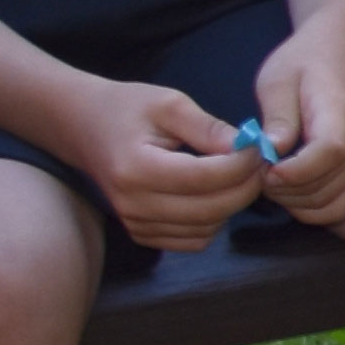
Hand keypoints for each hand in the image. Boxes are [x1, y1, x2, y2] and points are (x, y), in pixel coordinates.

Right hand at [87, 78, 269, 253]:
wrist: (84, 128)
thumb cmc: (128, 109)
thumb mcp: (169, 104)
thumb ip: (210, 128)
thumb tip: (250, 147)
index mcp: (137, 168)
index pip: (206, 178)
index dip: (243, 165)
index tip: (260, 147)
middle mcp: (133, 204)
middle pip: (211, 209)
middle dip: (246, 186)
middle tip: (259, 163)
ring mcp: (135, 223)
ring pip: (207, 229)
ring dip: (232, 205)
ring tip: (237, 174)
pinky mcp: (141, 233)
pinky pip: (193, 240)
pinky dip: (213, 220)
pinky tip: (213, 193)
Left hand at [247, 37, 344, 228]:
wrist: (338, 60)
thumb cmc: (302, 67)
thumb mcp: (277, 80)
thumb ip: (277, 116)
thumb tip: (271, 151)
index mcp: (339, 111)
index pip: (329, 150)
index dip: (296, 170)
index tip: (266, 171)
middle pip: (327, 185)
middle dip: (284, 190)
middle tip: (256, 173)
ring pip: (331, 204)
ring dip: (294, 203)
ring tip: (270, 181)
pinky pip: (337, 208)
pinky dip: (310, 210)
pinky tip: (289, 191)